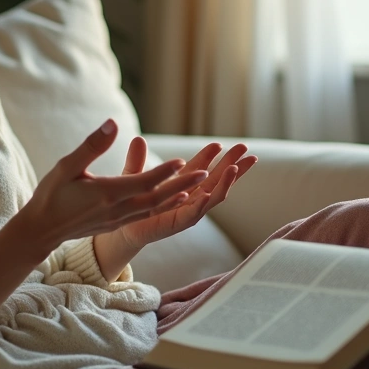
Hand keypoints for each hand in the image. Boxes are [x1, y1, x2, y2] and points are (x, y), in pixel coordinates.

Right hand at [18, 120, 209, 253]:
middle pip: (157, 197)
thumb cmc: (51, 194)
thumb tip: (112, 123)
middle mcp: (117, 209)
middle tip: (207, 173)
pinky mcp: (116, 224)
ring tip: (200, 185)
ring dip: (178, 195)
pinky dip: (165, 206)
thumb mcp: (67, 166)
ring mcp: (118, 219)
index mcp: (106, 194)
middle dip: (183, 185)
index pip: (143, 182)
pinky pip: (147, 214)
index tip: (184, 161)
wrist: (41, 230)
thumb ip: (92, 145)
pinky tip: (175, 199)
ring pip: (155, 207)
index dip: (164, 172)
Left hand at [112, 138, 256, 249]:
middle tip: (245, 149)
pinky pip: (194, 213)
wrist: (123, 229)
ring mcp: (187, 210)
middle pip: (216, 179)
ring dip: (226, 182)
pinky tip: (210, 194)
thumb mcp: (135, 177)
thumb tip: (137, 138)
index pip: (201, 166)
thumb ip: (137, 160)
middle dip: (232, 164)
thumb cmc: (132, 203)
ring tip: (236, 168)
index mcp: (182, 184)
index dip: (210, 155)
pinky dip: (203, 204)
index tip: (219, 143)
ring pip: (212, 195)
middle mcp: (190, 197)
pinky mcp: (178, 224)